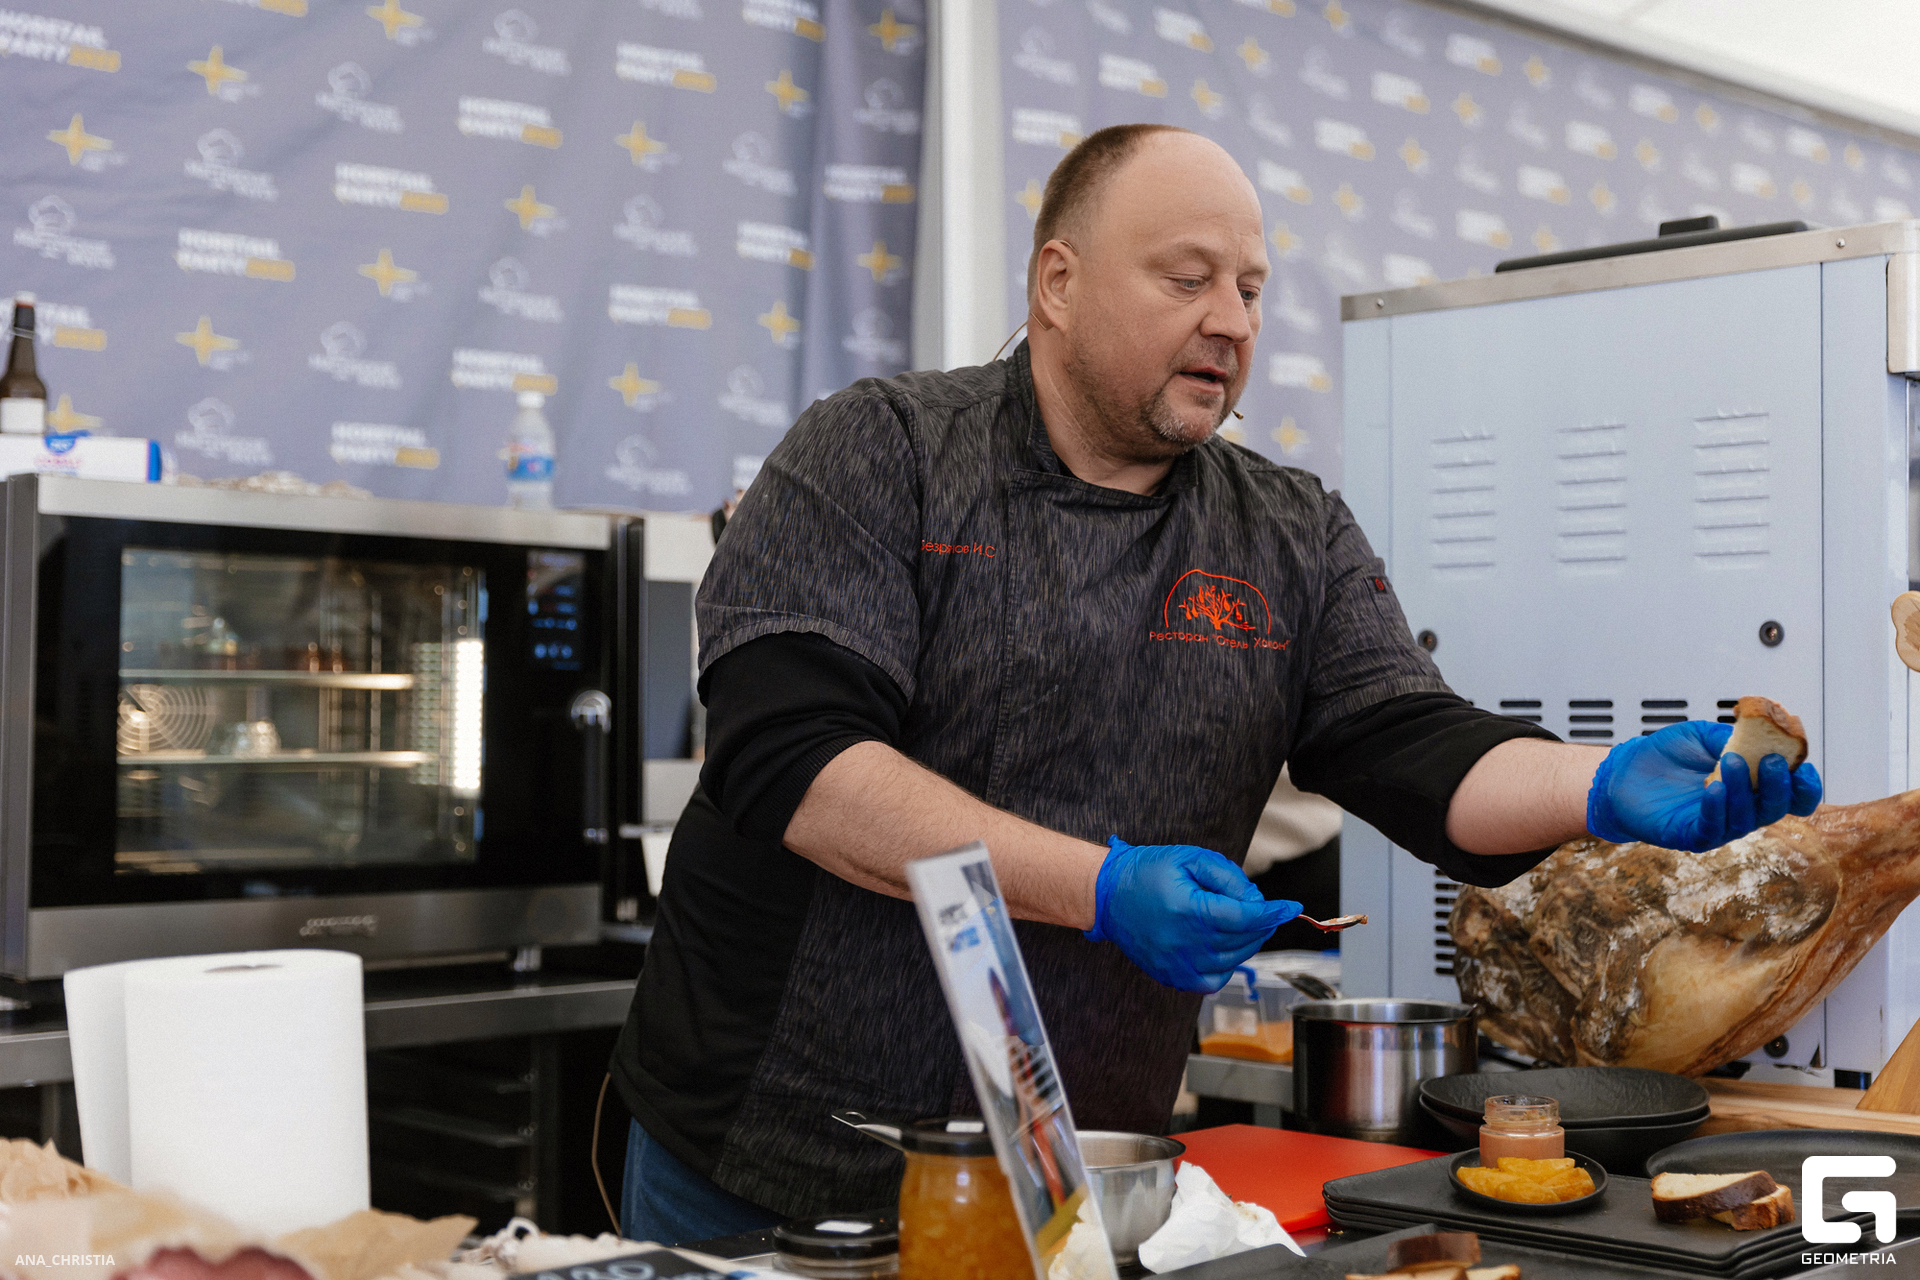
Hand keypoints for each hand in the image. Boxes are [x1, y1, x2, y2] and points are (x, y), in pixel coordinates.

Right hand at [1084, 836, 1299, 992]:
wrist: (1107, 896)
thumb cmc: (1147, 872)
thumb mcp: (1189, 858)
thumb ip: (1227, 877)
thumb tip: (1256, 901)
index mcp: (1189, 911)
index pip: (1246, 917)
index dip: (1273, 912)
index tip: (1292, 908)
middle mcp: (1184, 944)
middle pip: (1244, 939)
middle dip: (1259, 921)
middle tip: (1253, 904)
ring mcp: (1178, 965)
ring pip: (1234, 960)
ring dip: (1245, 940)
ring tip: (1235, 920)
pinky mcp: (1172, 977)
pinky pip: (1214, 979)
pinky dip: (1226, 963)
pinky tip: (1220, 944)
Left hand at [1586, 721, 1821, 851]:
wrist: (1623, 772)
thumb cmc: (1664, 756)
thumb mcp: (1701, 736)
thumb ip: (1730, 736)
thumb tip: (1757, 733)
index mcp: (1750, 786)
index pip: (1790, 795)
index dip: (1804, 787)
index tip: (1804, 769)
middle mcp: (1739, 809)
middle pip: (1774, 808)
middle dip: (1779, 786)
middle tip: (1772, 761)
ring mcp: (1717, 824)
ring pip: (1745, 818)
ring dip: (1744, 791)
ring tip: (1733, 763)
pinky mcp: (1691, 835)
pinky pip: (1712, 828)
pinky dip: (1716, 807)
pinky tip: (1714, 787)